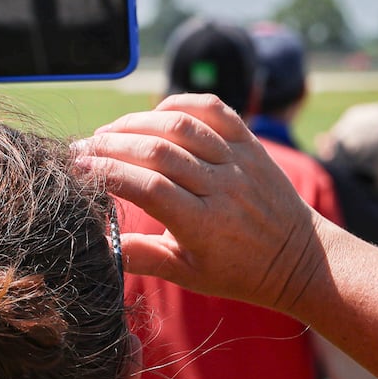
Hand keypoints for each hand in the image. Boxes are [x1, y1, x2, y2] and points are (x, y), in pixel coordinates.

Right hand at [78, 94, 325, 314]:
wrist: (299, 259)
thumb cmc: (238, 272)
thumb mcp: (188, 274)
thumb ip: (143, 257)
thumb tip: (99, 245)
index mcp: (203, 225)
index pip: (146, 187)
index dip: (107, 173)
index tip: (78, 170)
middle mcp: (222, 188)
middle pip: (157, 152)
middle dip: (111, 145)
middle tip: (82, 148)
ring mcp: (239, 161)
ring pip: (180, 126)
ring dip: (137, 122)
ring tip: (109, 132)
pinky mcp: (251, 144)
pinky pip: (214, 110)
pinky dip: (180, 103)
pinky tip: (154, 113)